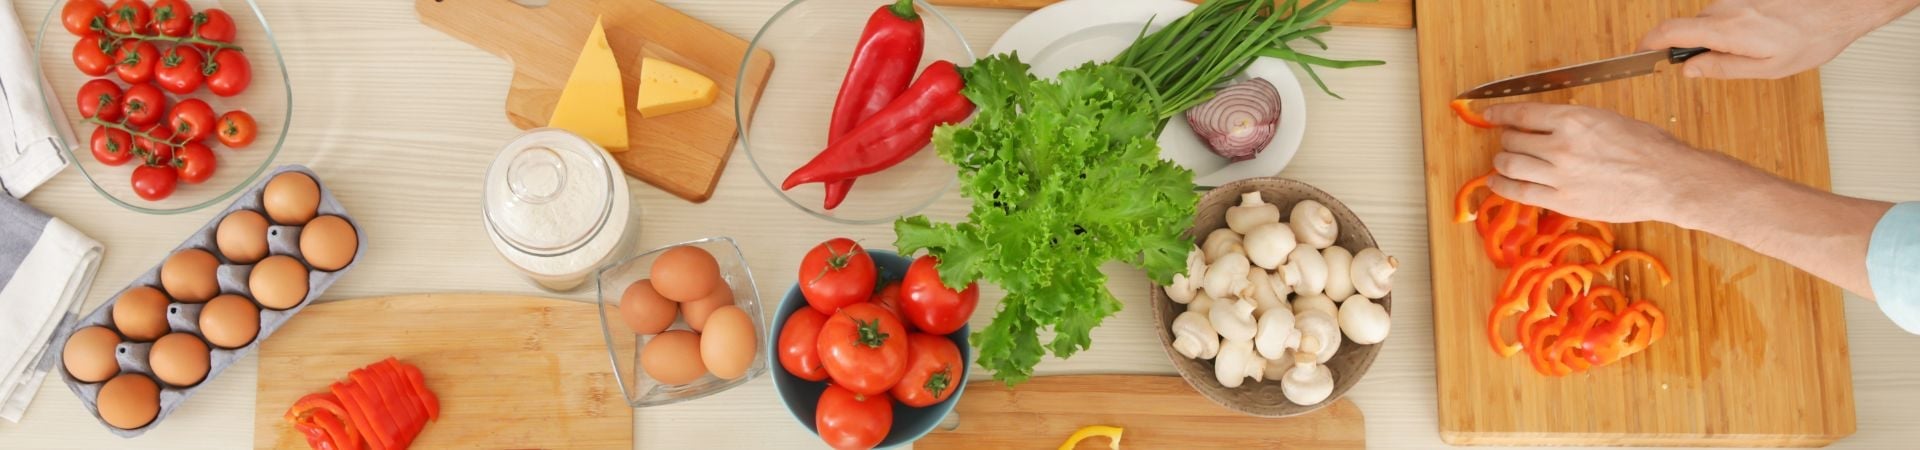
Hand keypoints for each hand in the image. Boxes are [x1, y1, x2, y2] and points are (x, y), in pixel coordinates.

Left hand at [1480, 102, 1759, 225]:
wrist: (1668, 179)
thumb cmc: (1648, 147)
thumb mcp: (1608, 118)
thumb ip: (1574, 121)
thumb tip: (1548, 123)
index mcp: (1573, 119)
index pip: (1522, 113)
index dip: (1500, 114)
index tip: (1489, 115)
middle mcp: (1561, 145)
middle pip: (1513, 140)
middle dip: (1506, 139)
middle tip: (1507, 141)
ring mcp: (1559, 175)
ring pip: (1510, 165)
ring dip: (1500, 162)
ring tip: (1501, 161)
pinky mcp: (1563, 201)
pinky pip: (1519, 193)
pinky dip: (1502, 185)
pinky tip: (1497, 182)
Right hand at [1639, 0, 1919, 78]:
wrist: (1841, 7)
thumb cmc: (1812, 38)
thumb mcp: (1767, 69)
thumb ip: (1722, 68)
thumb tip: (1689, 69)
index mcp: (1729, 30)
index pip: (1671, 31)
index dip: (1650, 43)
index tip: (1641, 53)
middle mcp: (1728, 8)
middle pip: (1690, 26)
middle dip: (1693, 46)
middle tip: (1716, 63)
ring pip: (1710, 19)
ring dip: (1719, 36)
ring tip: (1755, 47)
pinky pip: (1728, 12)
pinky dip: (1735, 26)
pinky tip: (1764, 33)